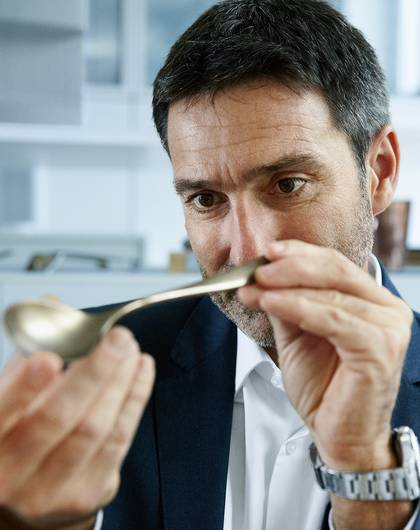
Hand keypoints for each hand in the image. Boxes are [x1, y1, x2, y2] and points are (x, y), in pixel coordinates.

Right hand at [0, 327, 154, 528]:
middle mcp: (11, 475)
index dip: (24, 386)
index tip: (49, 357)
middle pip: (56, 419)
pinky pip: (119, 442)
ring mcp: (50, 491)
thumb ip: (25, 358)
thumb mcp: (7, 398)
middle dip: (94, 373)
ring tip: (131, 350)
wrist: (27, 493)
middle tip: (118, 339)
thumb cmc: (16, 436)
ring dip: (120, 383)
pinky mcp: (88, 494)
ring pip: (94, 429)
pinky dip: (133, 400)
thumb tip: (52, 305)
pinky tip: (141, 372)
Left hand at [239, 240, 412, 468]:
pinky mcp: (380, 349)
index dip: (300, 253)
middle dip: (289, 267)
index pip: (335, 263)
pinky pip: (332, 319)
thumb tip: (260, 276)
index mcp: (371, 301)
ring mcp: (389, 328)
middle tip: (256, 270)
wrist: (339, 435)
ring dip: (285, 289)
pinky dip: (298, 308)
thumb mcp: (297, 336)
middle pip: (335, 270)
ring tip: (254, 289)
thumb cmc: (324, 388)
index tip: (268, 251)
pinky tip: (272, 304)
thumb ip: (286, 303)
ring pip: (330, 294)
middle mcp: (387, 309)